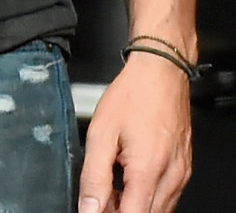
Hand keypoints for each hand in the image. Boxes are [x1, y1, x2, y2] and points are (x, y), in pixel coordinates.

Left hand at [79, 50, 192, 211]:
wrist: (161, 74)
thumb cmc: (133, 96)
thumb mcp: (100, 134)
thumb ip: (93, 176)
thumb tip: (89, 207)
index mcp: (148, 170)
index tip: (94, 210)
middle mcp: (171, 176)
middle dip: (121, 212)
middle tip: (99, 198)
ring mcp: (181, 174)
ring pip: (159, 208)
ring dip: (134, 205)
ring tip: (110, 188)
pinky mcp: (184, 168)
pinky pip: (167, 195)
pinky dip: (147, 196)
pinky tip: (128, 181)